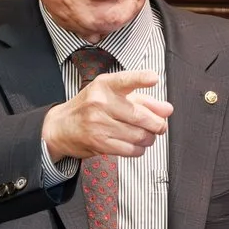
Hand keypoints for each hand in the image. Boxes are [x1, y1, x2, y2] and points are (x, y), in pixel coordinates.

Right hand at [43, 69, 172, 162]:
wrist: (61, 127)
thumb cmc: (89, 108)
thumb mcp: (111, 95)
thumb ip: (142, 100)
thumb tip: (167, 109)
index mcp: (104, 86)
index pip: (125, 80)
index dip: (141, 78)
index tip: (153, 78)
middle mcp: (100, 103)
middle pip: (140, 116)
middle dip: (157, 124)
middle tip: (160, 126)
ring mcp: (99, 124)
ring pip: (138, 135)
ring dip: (149, 138)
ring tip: (147, 136)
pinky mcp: (99, 143)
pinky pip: (130, 149)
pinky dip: (139, 149)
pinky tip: (137, 145)